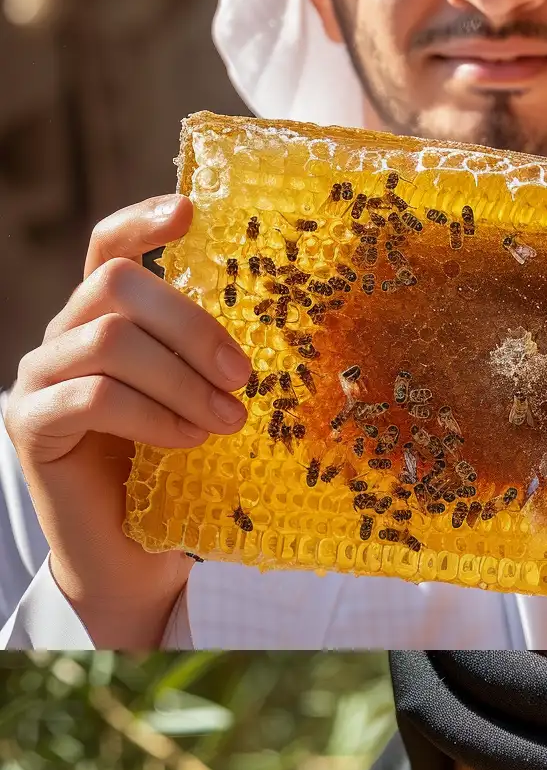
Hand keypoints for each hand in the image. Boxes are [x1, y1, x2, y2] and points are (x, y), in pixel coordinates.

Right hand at [4, 195, 250, 647]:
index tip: (190, 211)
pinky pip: (91, 397)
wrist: (135, 558)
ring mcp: (41, 380)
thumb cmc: (182, 478)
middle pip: (116, 286)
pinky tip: (188, 442)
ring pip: (108, 339)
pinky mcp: (33, 427)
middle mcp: (64, 340)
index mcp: (106, 323)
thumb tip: (291, 326)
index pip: (108, 249)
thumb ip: (218, 364)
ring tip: (226, 421)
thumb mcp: (207, 405)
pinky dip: (152, 415)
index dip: (142, 222)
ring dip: (181, 379)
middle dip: (191, 325)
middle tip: (245, 377)